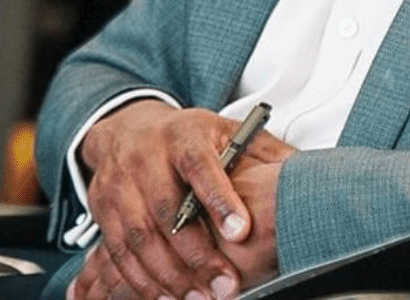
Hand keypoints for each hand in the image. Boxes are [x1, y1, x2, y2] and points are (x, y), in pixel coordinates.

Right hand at [71, 101, 293, 299]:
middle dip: (197, 255)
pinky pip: (118, 251)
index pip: (200, 166)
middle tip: (226, 284)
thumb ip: (264, 152)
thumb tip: (306, 170)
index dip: (220, 199)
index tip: (242, 231)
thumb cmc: (187, 137)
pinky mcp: (102, 208)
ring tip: (201, 298)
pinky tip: (167, 296)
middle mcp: (146, 157)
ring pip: (140, 236)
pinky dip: (142, 280)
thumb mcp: (226, 131)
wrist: (127, 127)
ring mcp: (119, 183)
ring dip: (170, 275)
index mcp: (183, 135)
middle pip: (166, 209)